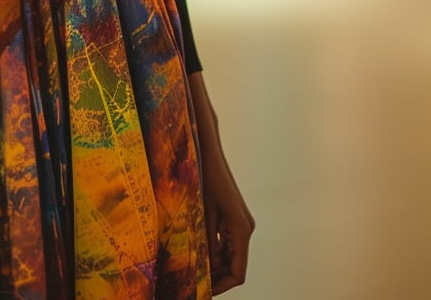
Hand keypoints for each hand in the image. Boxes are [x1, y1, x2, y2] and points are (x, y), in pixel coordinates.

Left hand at [187, 71, 254, 293]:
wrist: (206, 146)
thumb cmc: (203, 176)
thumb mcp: (201, 212)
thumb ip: (204, 241)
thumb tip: (200, 268)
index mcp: (241, 230)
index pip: (238, 274)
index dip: (220, 287)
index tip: (200, 292)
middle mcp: (244, 228)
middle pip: (232, 266)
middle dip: (213, 277)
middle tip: (189, 284)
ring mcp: (238, 221)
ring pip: (227, 255)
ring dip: (210, 264)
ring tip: (186, 270)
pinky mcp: (231, 215)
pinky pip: (223, 241)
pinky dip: (210, 250)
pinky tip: (190, 250)